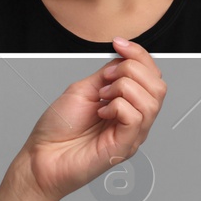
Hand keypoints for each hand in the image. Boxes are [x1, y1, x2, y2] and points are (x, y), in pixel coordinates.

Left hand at [19, 38, 166, 200]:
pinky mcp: (125, 146)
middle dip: (131, 70)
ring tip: (102, 98)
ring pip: (152, 100)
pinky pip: (136, 117)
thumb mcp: (83, 90)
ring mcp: (132, 134)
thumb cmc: (58, 128)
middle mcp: (134, 119)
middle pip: (159, 85)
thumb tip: (124, 58)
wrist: (41, 157)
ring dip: (123, 88)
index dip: (139, 54)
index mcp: (127, 104)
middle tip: (104, 81)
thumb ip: (107, 75)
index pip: (151, 75)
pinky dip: (118, 106)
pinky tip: (101, 112)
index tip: (118, 43)